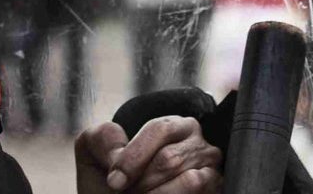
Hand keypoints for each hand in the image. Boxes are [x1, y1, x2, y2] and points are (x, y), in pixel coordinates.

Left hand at [75, 116, 222, 193]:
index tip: (114, 182)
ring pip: (188, 180)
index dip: (133, 158)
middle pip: (169, 159)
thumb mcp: (95, 154)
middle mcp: (194, 138)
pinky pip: (199, 190)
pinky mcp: (217, 185)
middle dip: (142, 183)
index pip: (158, 130)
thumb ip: (101, 138)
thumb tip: (118, 152)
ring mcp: (209, 163)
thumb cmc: (111, 181)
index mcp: (169, 125)